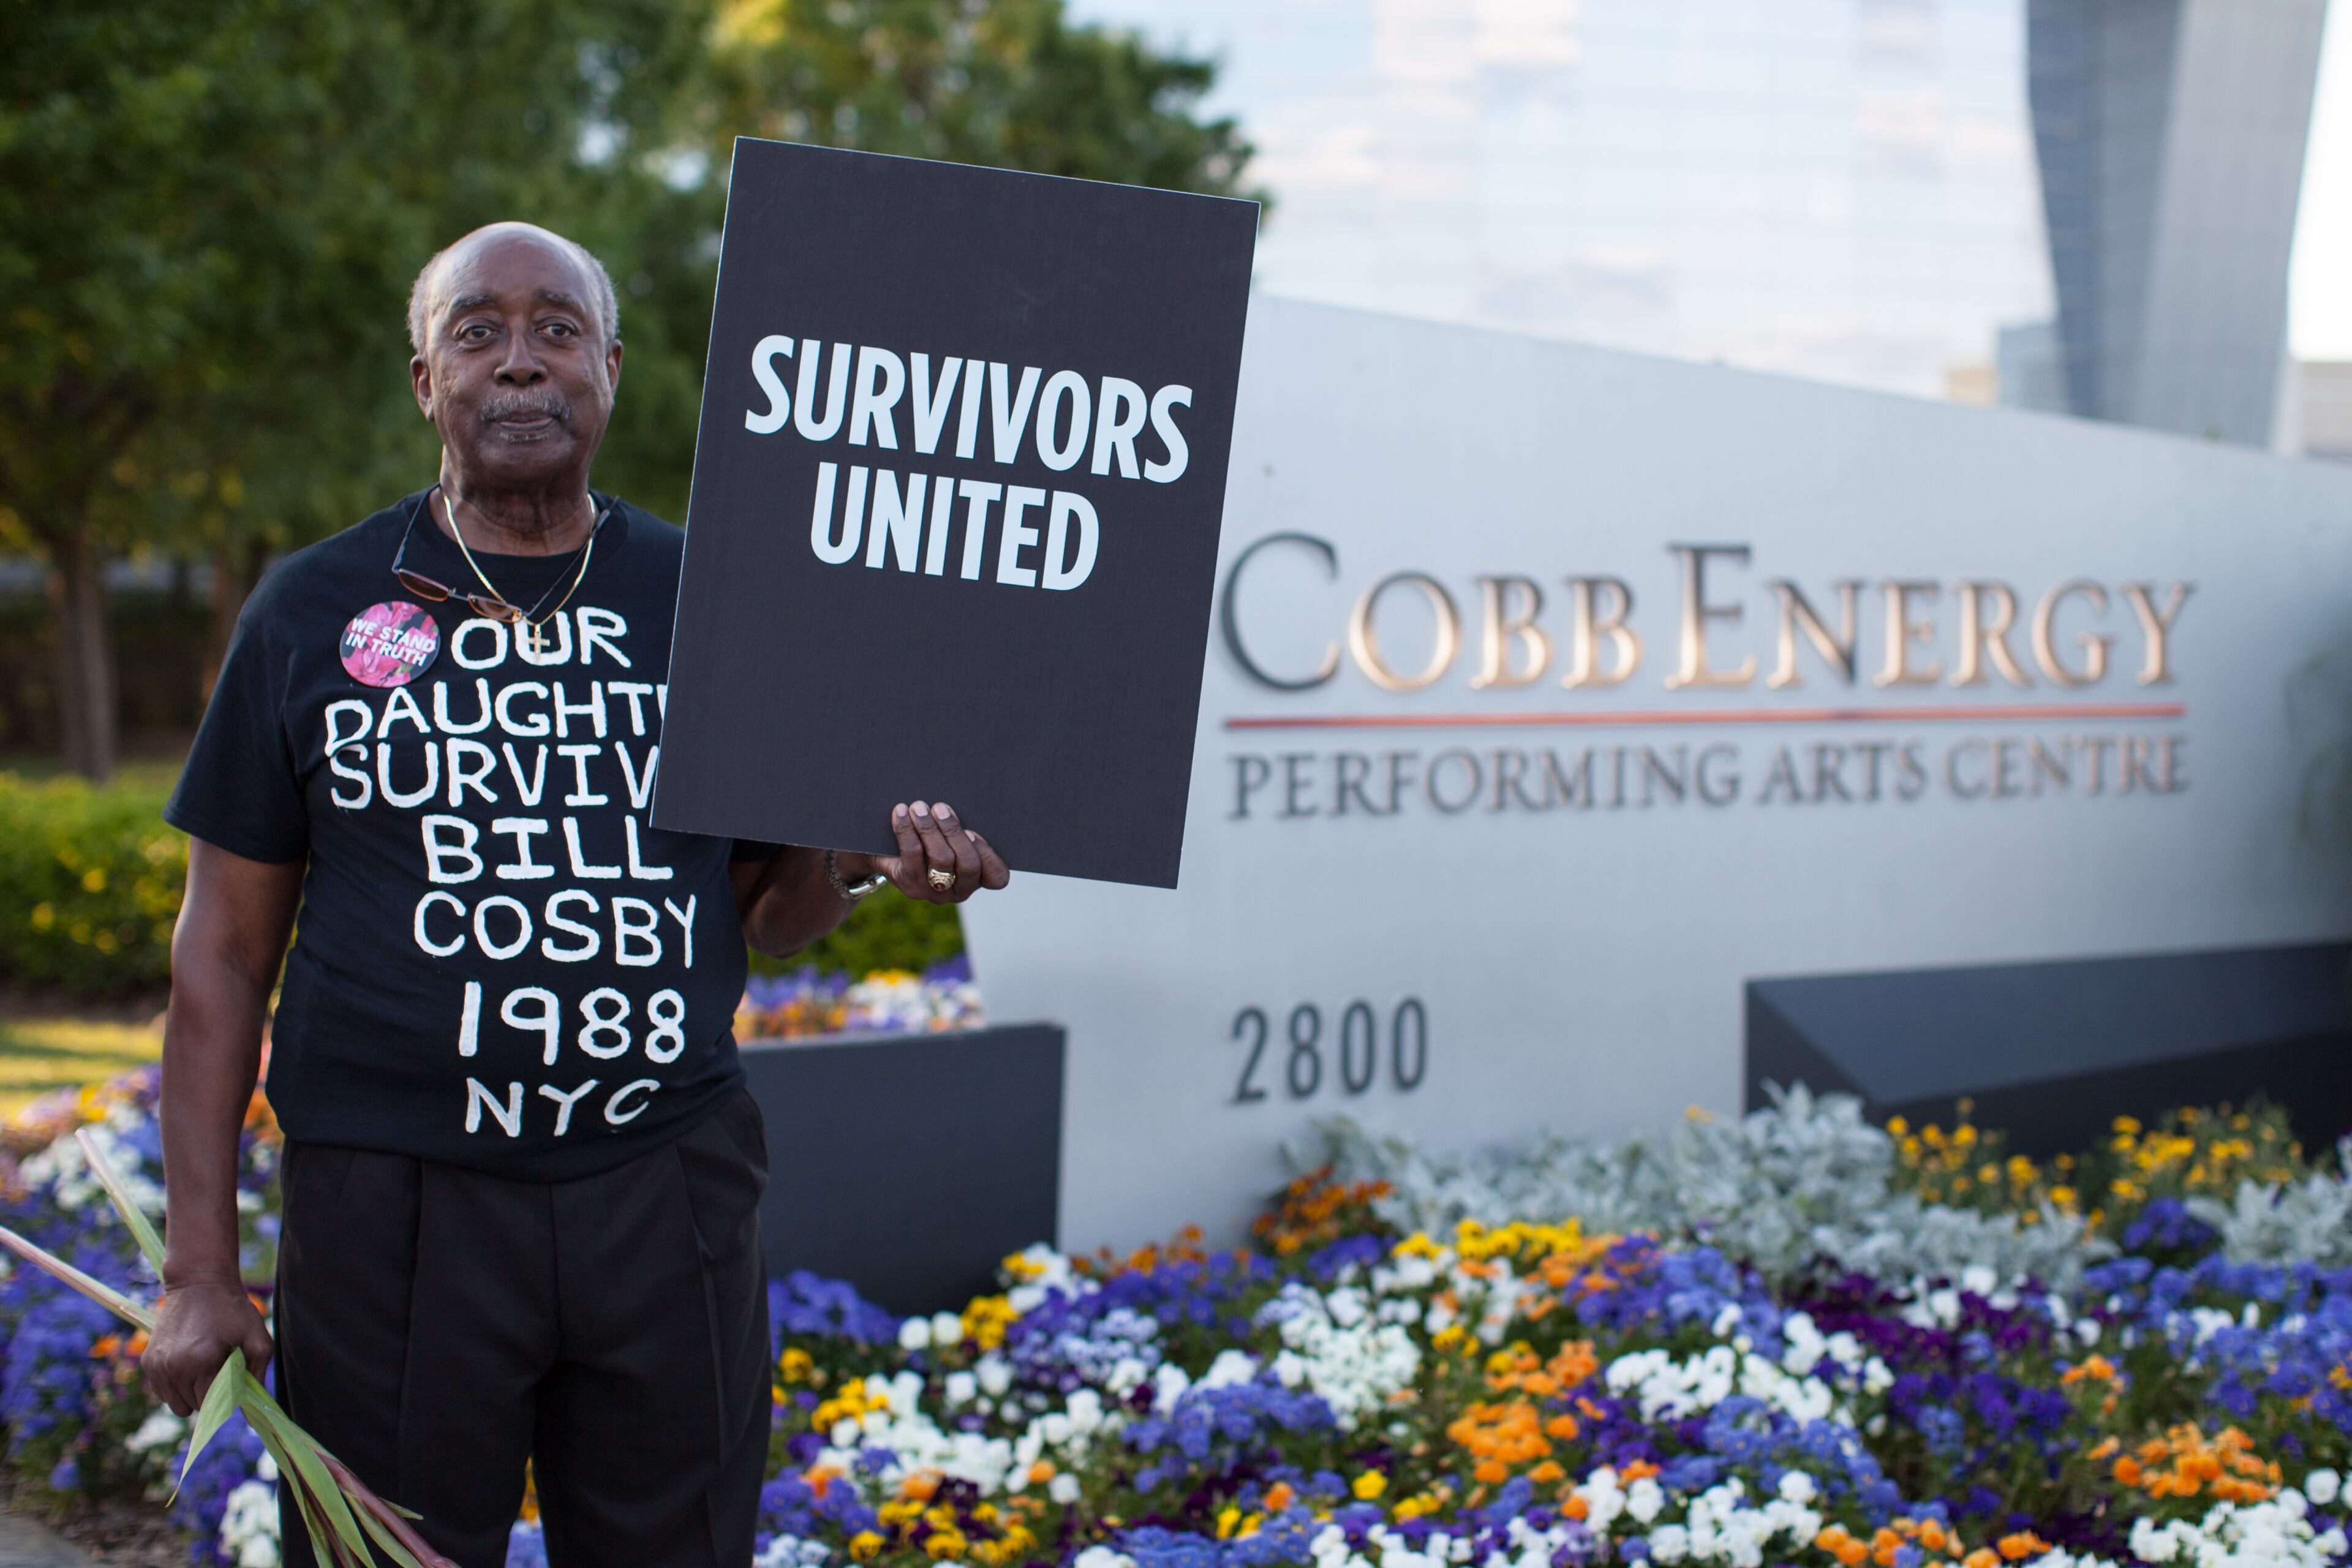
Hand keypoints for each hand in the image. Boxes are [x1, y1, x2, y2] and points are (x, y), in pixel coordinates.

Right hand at [142, 1278, 273, 1416]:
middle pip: (193, 1406)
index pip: (211, 1404)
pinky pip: (163, 1391)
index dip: (226, 1397)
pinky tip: (189, 1363)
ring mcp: (157, 1366)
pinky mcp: (148, 1362)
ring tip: (205, 1366)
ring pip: (176, 1403)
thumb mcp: (257, 1338)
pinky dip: (176, 1385)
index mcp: (200, 1362)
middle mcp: (173, 1367)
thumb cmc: (233, 1309)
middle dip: (209, 1394)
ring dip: (191, 1393)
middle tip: (219, 1367)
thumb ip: (258, 1376)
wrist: (199, 1282)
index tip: (233, 1378)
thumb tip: (252, 1417)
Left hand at [854, 801, 1010, 903]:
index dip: (988, 854)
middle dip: (955, 832)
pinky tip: (901, 812)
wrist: (888, 854)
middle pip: (968, 864)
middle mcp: (960, 891)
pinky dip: (907, 830)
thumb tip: (954, 807)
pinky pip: (912, 855)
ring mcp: (935, 892)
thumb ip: (960, 828)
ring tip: (919, 807)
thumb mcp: (949, 835)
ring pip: (941, 859)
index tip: (972, 831)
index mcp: (978, 879)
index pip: (997, 877)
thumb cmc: (928, 838)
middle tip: (940, 807)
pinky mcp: (911, 886)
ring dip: (930, 828)